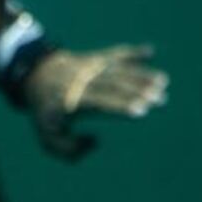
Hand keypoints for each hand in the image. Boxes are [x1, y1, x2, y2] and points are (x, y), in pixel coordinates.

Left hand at [24, 44, 168, 161]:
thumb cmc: (47, 113)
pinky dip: (133, 52)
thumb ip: (70, 150)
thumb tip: (97, 141)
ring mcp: (90, 66)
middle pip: (114, 84)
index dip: (120, 106)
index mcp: (71, 100)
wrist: (37, 76)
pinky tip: (151, 52)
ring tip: (164, 82)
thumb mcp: (48, 139)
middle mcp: (82, 80)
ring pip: (118, 68)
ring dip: (141, 75)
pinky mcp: (96, 57)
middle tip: (160, 99)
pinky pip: (115, 53)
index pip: (100, 102)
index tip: (141, 111)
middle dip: (138, 91)